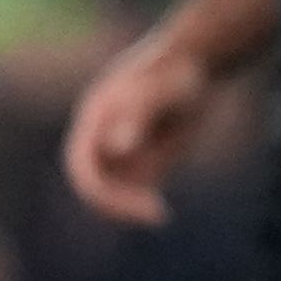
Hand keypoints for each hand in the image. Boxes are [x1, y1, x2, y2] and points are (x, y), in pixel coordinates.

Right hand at [62, 39, 217, 224]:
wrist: (198, 65)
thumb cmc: (178, 72)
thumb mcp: (162, 90)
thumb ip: (138, 115)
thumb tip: (117, 149)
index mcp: (95, 118)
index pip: (81, 166)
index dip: (100, 192)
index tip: (133, 205)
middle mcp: (102, 135)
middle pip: (92, 184)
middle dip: (115, 206)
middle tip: (152, 215)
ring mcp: (121, 148)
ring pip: (111, 190)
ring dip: (128, 207)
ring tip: (159, 212)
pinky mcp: (142, 159)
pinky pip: (132, 190)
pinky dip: (141, 204)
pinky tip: (161, 211)